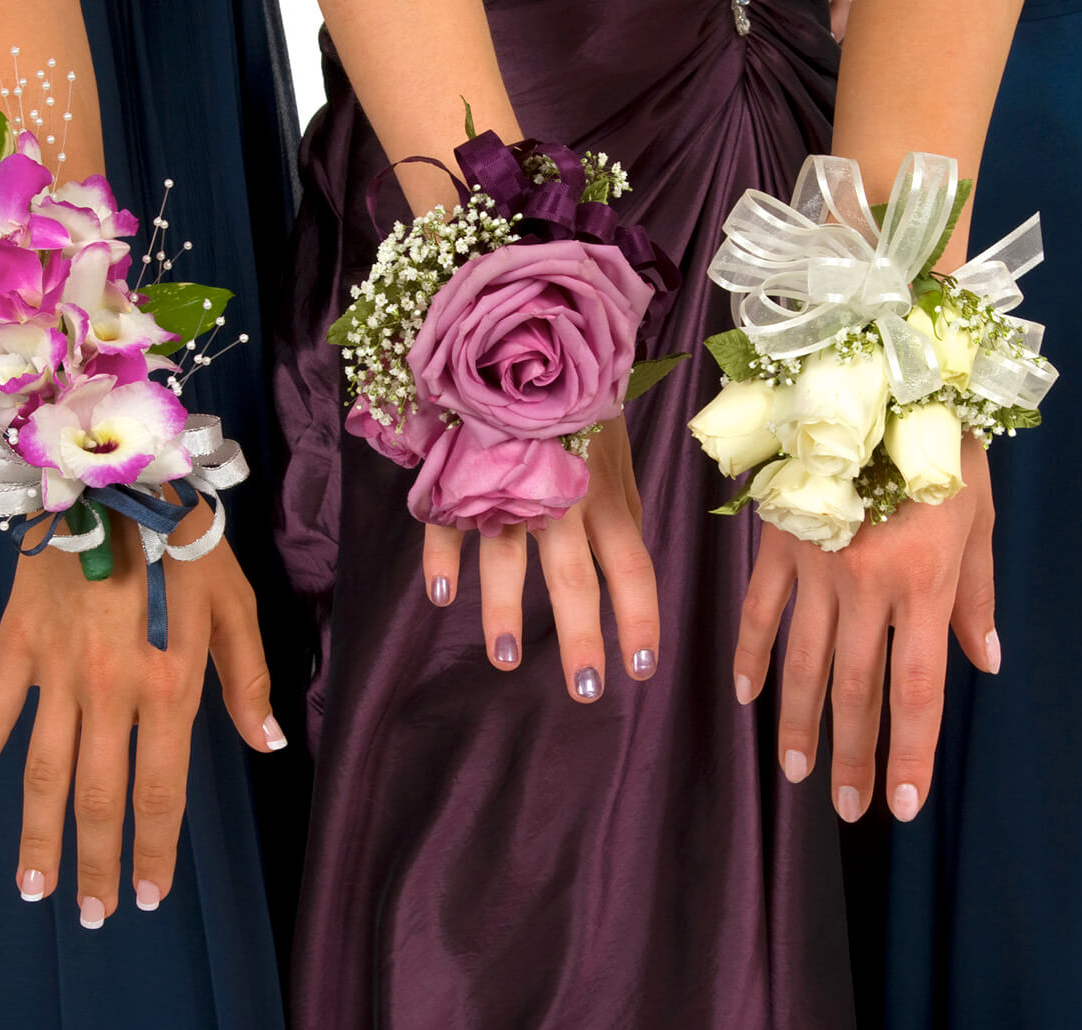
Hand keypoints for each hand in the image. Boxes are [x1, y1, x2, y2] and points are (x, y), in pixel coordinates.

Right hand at [0, 502, 282, 927]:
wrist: (116, 471)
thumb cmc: (189, 540)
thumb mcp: (236, 605)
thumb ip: (249, 680)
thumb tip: (267, 745)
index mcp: (171, 683)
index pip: (160, 787)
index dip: (154, 846)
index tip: (147, 894)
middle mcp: (112, 689)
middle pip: (99, 795)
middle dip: (95, 861)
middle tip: (89, 914)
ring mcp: (58, 670)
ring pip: (43, 772)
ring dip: (37, 835)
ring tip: (34, 889)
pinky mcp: (17, 644)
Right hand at [420, 418, 660, 700]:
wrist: (525, 323)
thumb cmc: (575, 391)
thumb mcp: (612, 445)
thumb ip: (616, 501)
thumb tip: (630, 558)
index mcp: (606, 489)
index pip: (632, 565)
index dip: (639, 618)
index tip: (641, 669)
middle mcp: (563, 490)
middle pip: (576, 575)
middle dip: (580, 636)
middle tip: (585, 691)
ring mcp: (510, 477)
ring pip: (508, 553)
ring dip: (504, 610)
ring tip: (506, 660)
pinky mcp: (463, 462)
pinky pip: (449, 515)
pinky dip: (443, 555)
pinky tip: (440, 594)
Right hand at [733, 435, 999, 821]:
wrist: (881, 369)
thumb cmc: (943, 441)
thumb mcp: (979, 516)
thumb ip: (976, 594)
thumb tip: (984, 663)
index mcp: (923, 582)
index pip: (916, 689)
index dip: (910, 753)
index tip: (903, 804)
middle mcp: (866, 584)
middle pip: (854, 690)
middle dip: (851, 757)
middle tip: (845, 808)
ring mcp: (815, 563)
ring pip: (803, 662)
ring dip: (799, 724)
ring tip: (794, 773)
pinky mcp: (778, 540)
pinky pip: (760, 610)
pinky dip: (754, 655)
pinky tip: (749, 697)